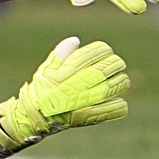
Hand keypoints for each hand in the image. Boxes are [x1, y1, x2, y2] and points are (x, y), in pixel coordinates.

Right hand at [0, 36, 128, 151]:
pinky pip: (112, 110)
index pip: (90, 55)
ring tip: (122, 79)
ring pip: (111, 88)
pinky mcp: (89, 117)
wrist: (36, 117)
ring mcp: (83, 102)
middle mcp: (74, 86)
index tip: (106, 49)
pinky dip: (119, 105)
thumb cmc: (42, 90)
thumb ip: (60, 54)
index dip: (102, 50)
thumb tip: (75, 40)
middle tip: (118, 63)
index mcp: (64, 73)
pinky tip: (119, 99)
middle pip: (104, 70)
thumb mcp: (45, 70)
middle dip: (115, 63)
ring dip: (121, 81)